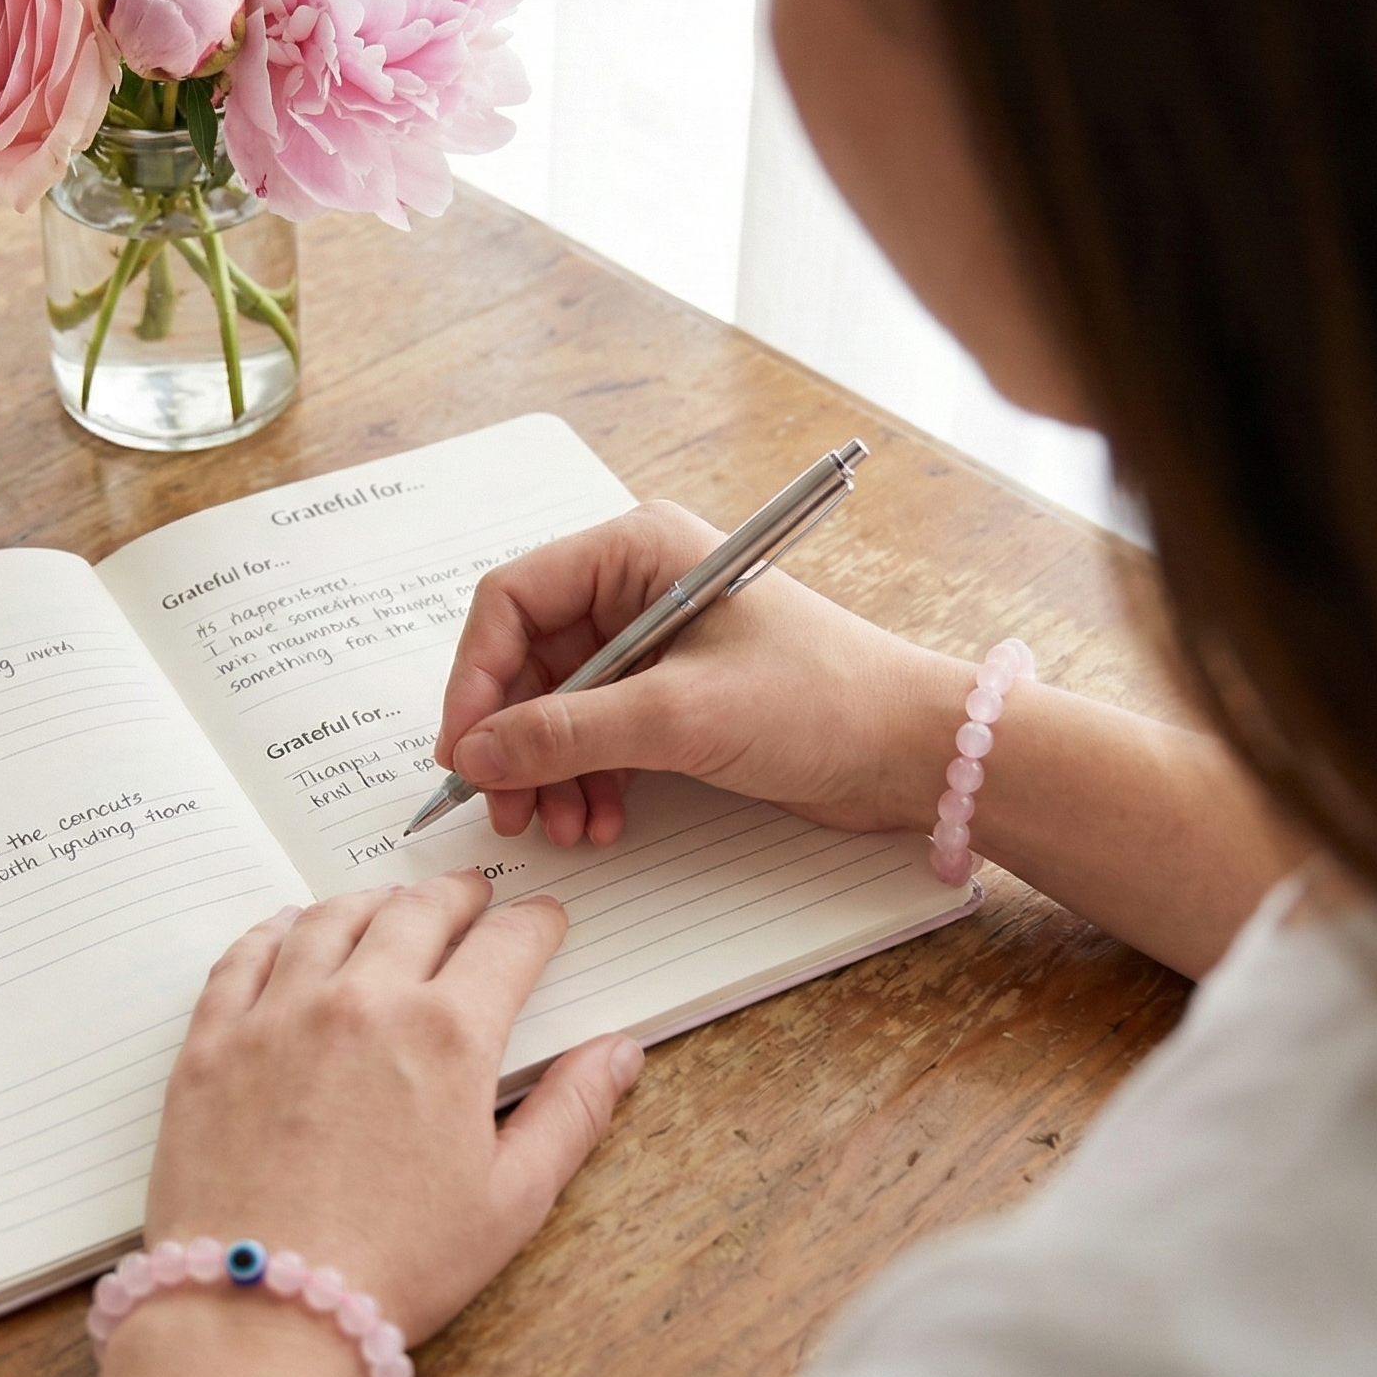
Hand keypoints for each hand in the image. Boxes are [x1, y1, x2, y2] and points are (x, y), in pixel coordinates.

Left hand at [145, 870, 645, 1343]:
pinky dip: (279, 928)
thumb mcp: (512, 1201)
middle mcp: (364, 1000)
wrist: (261, 1312)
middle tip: (471, 896)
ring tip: (391, 905)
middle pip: (419, 910)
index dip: (535, 924)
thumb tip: (619, 1052)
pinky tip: (292, 928)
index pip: (508, 944)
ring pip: (332, 917)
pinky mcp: (214, 1038)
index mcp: (448, 1035)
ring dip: (374, 901)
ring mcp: (280, 1012)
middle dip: (457, 896)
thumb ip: (572, 1114)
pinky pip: (247, 953)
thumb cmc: (396, 1268)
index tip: (543, 921)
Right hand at [434, 501, 968, 844]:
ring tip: (563, 826)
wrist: (911, 750)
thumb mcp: (680, 717)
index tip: (465, 749)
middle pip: (528, 659)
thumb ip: (567, 733)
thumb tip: (476, 754)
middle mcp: (636, 585)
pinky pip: (596, 732)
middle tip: (506, 806)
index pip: (512, 599)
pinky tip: (600, 820)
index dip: (477, 676)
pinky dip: (587, 778)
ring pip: (557, 704)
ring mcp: (653, 642)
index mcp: (636, 550)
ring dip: (549, 770)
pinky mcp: (671, 693)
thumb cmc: (821, 700)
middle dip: (514, 739)